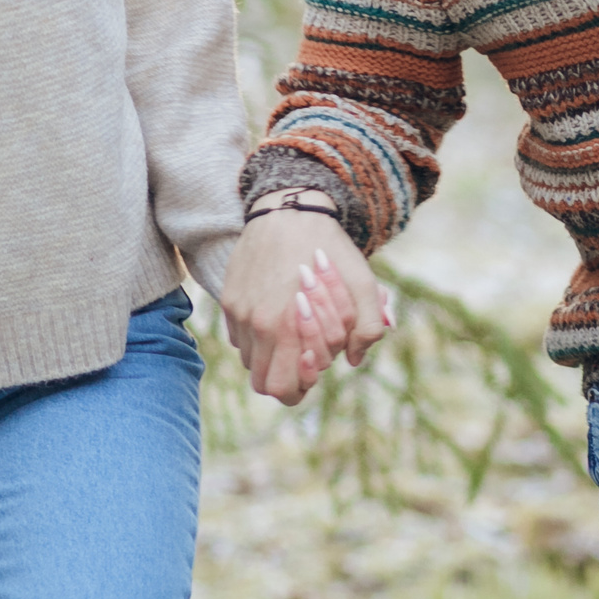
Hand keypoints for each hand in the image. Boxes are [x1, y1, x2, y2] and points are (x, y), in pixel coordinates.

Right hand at [221, 191, 390, 404]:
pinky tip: (275, 313)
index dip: (300, 387)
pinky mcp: (228, 298)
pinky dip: (256, 337)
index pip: (281, 390)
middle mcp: (255, 324)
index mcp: (286, 327)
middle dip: (285, 375)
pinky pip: (239, 337)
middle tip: (304, 353)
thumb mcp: (363, 283)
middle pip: (261, 382)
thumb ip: (369, 328)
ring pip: (249, 360)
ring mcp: (238, 312)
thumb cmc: (328, 248)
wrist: (288, 209)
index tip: (313, 364)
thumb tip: (354, 359)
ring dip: (270, 355)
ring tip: (291, 330)